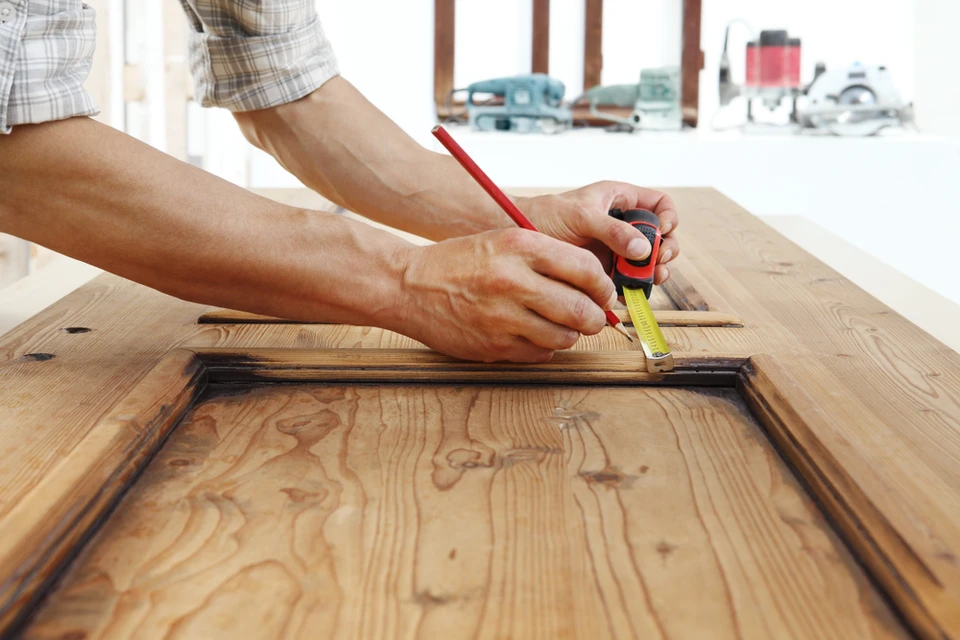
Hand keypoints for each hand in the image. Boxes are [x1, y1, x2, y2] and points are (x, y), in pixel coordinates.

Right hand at [395, 228, 616, 362]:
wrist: (408, 286)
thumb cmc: (459, 262)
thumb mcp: (504, 240)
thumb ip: (548, 258)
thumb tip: (594, 284)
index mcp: (521, 246)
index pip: (586, 269)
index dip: (603, 286)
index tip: (602, 292)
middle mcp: (513, 281)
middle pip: (582, 310)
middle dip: (596, 317)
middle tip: (592, 316)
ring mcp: (503, 317)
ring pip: (564, 336)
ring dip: (570, 334)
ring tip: (559, 324)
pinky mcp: (494, 346)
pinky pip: (540, 353)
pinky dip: (545, 346)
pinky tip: (532, 333)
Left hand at [517, 181, 678, 284]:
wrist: (518, 237)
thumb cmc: (546, 215)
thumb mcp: (581, 215)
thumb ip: (612, 230)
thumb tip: (643, 249)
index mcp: (620, 201)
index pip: (659, 205)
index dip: (667, 217)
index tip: (661, 230)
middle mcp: (622, 226)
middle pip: (660, 238)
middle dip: (665, 250)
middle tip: (659, 261)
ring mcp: (615, 250)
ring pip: (648, 262)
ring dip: (654, 272)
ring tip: (651, 278)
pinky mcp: (605, 272)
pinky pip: (628, 281)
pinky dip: (634, 288)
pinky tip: (631, 292)